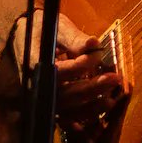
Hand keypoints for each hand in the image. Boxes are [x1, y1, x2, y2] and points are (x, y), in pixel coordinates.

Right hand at [13, 11, 128, 142]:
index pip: (58, 71)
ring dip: (90, 105)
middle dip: (90, 88)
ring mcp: (42, 96)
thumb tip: (93, 43)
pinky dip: (84, 114)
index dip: (79, 65)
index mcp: (35, 63)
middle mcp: (36, 84)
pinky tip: (102, 108)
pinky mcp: (51, 102)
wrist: (27, 37)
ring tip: (112, 97)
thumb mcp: (57, 27)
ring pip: (66, 108)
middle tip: (114, 78)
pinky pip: (67, 115)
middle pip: (63, 94)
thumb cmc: (43, 28)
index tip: (98, 53)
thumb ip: (74, 38)